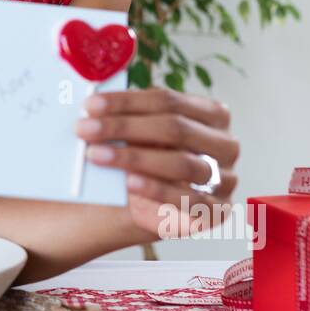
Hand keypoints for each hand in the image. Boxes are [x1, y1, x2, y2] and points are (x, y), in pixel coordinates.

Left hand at [75, 88, 239, 238]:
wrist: (147, 207)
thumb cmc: (146, 158)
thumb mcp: (140, 134)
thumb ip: (128, 116)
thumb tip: (95, 102)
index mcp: (211, 113)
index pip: (167, 100)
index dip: (127, 101)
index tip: (90, 104)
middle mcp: (225, 143)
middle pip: (175, 128)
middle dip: (125, 127)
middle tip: (85, 129)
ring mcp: (225, 178)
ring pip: (182, 163)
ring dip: (135, 158)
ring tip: (97, 155)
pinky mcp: (217, 210)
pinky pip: (189, 199)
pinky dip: (157, 189)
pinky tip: (129, 182)